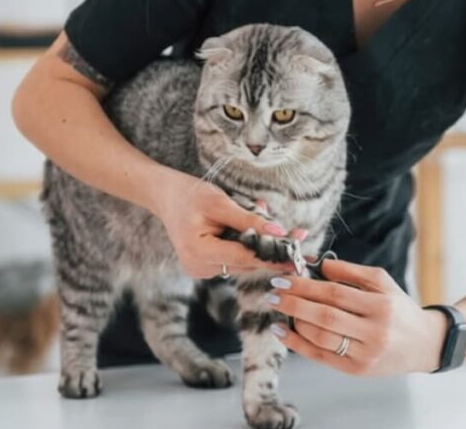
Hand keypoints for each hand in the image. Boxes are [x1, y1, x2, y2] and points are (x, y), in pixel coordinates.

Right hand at [152, 171, 297, 278]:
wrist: (166, 196)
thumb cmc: (190, 195)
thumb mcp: (220, 202)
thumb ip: (249, 220)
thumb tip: (279, 232)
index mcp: (199, 253)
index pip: (244, 258)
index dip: (273, 256)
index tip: (297, 255)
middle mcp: (200, 268)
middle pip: (247, 262)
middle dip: (274, 249)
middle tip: (300, 236)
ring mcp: (203, 270)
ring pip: (245, 261)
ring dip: (264, 244)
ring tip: (281, 225)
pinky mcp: (208, 266)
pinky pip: (237, 257)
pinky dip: (251, 244)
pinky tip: (260, 226)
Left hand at [267, 259, 449, 375]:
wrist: (423, 343)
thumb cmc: (399, 309)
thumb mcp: (383, 283)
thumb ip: (351, 272)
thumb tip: (318, 265)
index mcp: (381, 305)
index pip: (336, 294)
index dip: (306, 286)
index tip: (284, 278)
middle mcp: (375, 331)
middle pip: (326, 316)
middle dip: (294, 303)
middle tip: (273, 293)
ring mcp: (366, 353)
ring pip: (322, 338)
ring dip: (295, 323)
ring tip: (280, 309)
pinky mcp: (358, 370)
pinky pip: (322, 356)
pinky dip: (299, 344)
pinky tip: (285, 332)